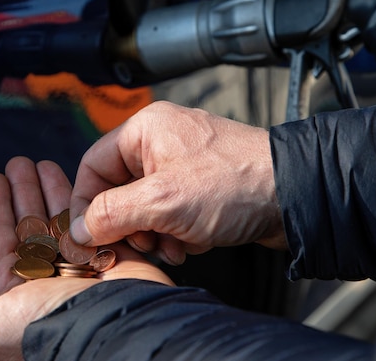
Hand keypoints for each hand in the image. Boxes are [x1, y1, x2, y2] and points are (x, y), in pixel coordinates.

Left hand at [0, 157, 173, 360]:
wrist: (119, 330)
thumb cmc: (52, 330)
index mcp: (15, 289)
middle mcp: (46, 275)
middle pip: (29, 222)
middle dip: (22, 191)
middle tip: (19, 163)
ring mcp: (78, 262)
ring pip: (58, 217)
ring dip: (50, 189)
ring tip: (42, 163)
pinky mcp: (109, 253)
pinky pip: (91, 219)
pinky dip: (82, 199)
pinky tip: (76, 181)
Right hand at [69, 101, 285, 265]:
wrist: (297, 195)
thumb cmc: (235, 184)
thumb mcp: (162, 201)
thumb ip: (111, 213)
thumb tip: (78, 229)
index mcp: (145, 130)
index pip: (92, 166)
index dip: (85, 203)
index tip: (86, 235)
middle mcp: (160, 142)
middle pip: (117, 189)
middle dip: (127, 224)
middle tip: (140, 244)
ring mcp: (182, 164)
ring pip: (144, 206)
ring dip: (153, 233)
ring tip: (173, 246)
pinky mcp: (200, 186)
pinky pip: (169, 212)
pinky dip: (175, 232)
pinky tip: (193, 242)